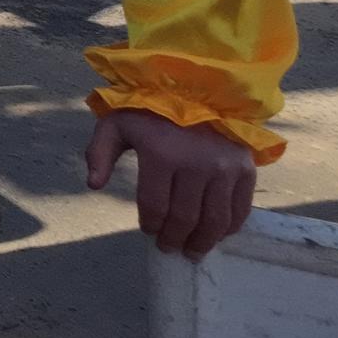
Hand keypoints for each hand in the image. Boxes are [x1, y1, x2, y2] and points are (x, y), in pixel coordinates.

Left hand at [85, 108, 258, 259]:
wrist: (197, 87)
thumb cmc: (150, 109)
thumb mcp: (117, 123)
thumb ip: (100, 152)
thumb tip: (93, 184)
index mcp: (161, 155)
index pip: (155, 206)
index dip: (151, 225)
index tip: (148, 232)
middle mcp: (195, 164)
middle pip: (184, 218)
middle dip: (174, 239)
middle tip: (169, 248)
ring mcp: (224, 168)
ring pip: (214, 220)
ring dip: (202, 241)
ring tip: (192, 250)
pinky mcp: (245, 168)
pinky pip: (240, 208)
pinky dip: (229, 227)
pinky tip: (217, 234)